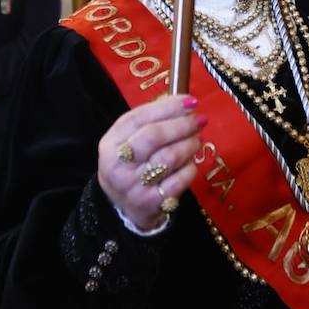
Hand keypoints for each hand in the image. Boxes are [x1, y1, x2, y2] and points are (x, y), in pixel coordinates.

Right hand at [98, 95, 205, 231]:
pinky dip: (190, 167)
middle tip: (199, 120)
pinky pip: (179, 180)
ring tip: (196, 139)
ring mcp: (133, 186)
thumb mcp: (129, 140)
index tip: (190, 101)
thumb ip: (151, 119)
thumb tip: (184, 102)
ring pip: (169, 157)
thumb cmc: (131, 163)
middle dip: (181, 124)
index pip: (139, 118)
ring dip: (189, 144)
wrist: (123, 206)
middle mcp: (118, 165)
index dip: (167, 107)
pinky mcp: (151, 203)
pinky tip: (191, 162)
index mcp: (110, 143)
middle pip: (153, 136)